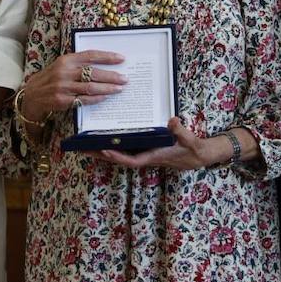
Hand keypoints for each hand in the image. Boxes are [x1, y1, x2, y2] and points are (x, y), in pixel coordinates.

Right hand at [19, 50, 127, 123]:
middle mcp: (64, 72)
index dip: (107, 57)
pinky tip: (105, 97)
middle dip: (111, 76)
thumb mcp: (62, 66)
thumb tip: (104, 65)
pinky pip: (84, 99)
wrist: (32, 95)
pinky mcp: (62, 100)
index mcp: (66, 60)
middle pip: (93, 73)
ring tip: (119, 88)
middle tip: (124, 78)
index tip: (121, 59)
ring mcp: (63, 87)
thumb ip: (78, 63)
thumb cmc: (51, 78)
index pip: (90, 55)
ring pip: (90, 87)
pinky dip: (96, 99)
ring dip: (107, 88)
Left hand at [97, 117, 226, 170]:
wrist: (199, 156)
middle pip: (119, 158)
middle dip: (100, 155)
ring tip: (85, 144)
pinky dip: (114, 144)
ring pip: (119, 153)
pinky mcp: (145, 148)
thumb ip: (181, 132)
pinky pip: (126, 148)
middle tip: (81, 149)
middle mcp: (145, 156)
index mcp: (154, 156)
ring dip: (102, 150)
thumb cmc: (194, 150)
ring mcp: (144, 153)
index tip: (104, 150)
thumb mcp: (190, 141)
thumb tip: (172, 121)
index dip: (118, 157)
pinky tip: (104, 136)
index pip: (132, 160)